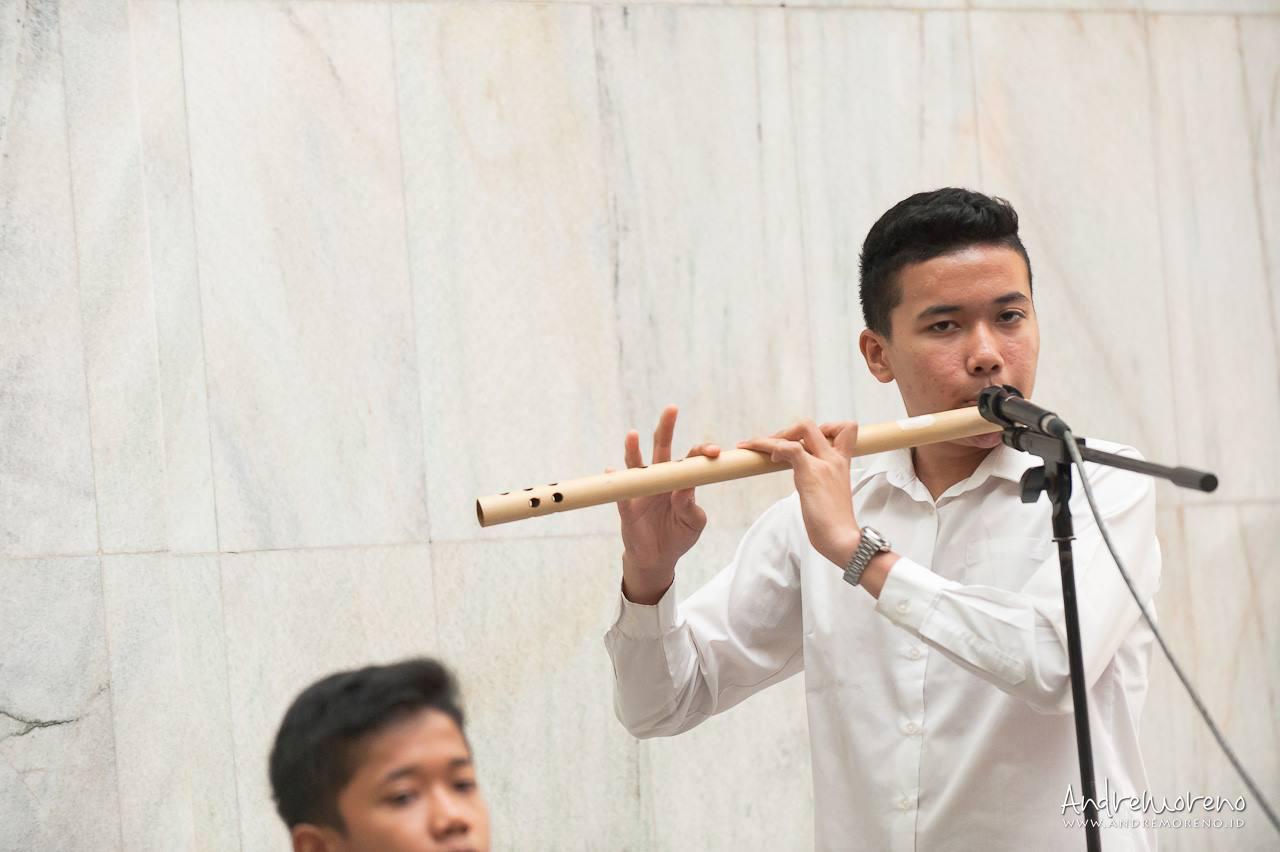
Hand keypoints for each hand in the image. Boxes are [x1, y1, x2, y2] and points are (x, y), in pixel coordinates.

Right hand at [612, 405, 718, 604]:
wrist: (656, 558)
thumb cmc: (679, 536)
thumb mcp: (693, 524)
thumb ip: (690, 507)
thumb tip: (683, 490)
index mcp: (680, 481)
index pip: (691, 459)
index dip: (701, 451)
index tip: (713, 451)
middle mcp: (660, 479)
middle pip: (662, 448)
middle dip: (666, 428)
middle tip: (672, 409)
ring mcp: (642, 490)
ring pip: (637, 465)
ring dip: (633, 450)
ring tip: (632, 435)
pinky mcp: (627, 506)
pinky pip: (620, 492)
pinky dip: (616, 481)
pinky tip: (611, 471)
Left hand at [738, 420, 860, 566]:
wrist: (842, 539)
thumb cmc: (835, 523)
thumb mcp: (830, 492)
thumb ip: (820, 478)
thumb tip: (803, 475)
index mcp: (842, 462)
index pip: (844, 429)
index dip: (822, 428)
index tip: (805, 442)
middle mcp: (834, 458)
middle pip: (812, 425)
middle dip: (787, 431)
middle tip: (774, 446)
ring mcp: (823, 463)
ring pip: (800, 429)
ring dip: (773, 436)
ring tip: (758, 447)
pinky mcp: (810, 472)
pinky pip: (788, 448)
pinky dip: (771, 447)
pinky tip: (769, 459)